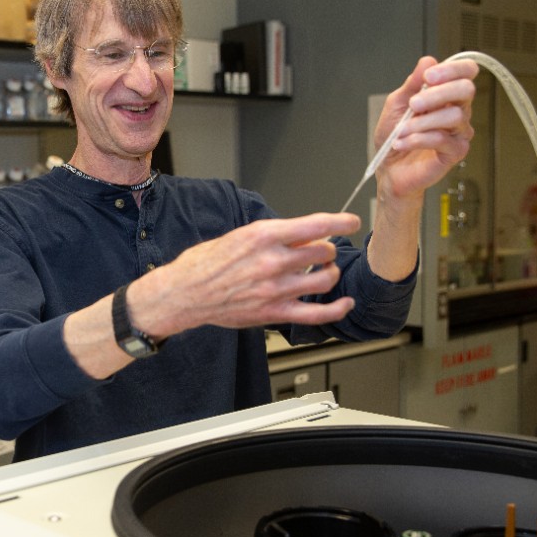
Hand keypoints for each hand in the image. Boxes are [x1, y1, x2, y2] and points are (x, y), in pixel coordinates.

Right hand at [132, 211, 360, 335]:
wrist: (184, 293)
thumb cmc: (205, 263)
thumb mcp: (239, 236)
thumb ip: (272, 236)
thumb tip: (301, 235)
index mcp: (263, 237)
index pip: (315, 226)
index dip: (340, 222)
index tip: (351, 222)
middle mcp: (273, 262)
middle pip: (324, 252)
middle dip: (327, 249)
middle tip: (321, 251)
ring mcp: (275, 289)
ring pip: (325, 280)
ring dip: (329, 273)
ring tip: (322, 272)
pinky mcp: (274, 313)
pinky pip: (317, 314)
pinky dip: (337, 309)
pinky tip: (345, 303)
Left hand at [373, 56, 477, 204]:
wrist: (388, 168)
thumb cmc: (395, 136)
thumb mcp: (397, 104)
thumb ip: (412, 83)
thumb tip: (427, 60)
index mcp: (446, 94)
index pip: (466, 72)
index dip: (452, 69)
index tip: (428, 76)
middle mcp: (458, 110)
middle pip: (465, 90)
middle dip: (437, 94)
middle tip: (413, 105)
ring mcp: (459, 132)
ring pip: (455, 115)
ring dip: (422, 122)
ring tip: (402, 130)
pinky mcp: (456, 152)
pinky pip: (443, 139)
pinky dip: (417, 139)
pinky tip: (403, 142)